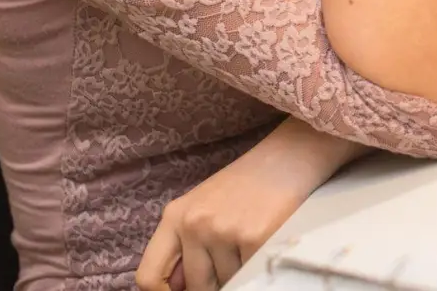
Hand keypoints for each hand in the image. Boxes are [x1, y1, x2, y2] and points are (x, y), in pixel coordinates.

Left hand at [136, 119, 365, 290]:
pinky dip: (259, 266)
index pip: (149, 276)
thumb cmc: (246, 186)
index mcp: (175, 217)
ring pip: (227, 282)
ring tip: (252, 243)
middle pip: (196, 286)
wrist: (288, 158)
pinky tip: (266, 243)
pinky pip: (250, 274)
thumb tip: (178, 289)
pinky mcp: (254, 238)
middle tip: (234, 258)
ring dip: (240, 273)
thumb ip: (185, 245)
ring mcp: (223, 232)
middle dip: (215, 282)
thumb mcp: (203, 207)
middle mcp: (194, 224)